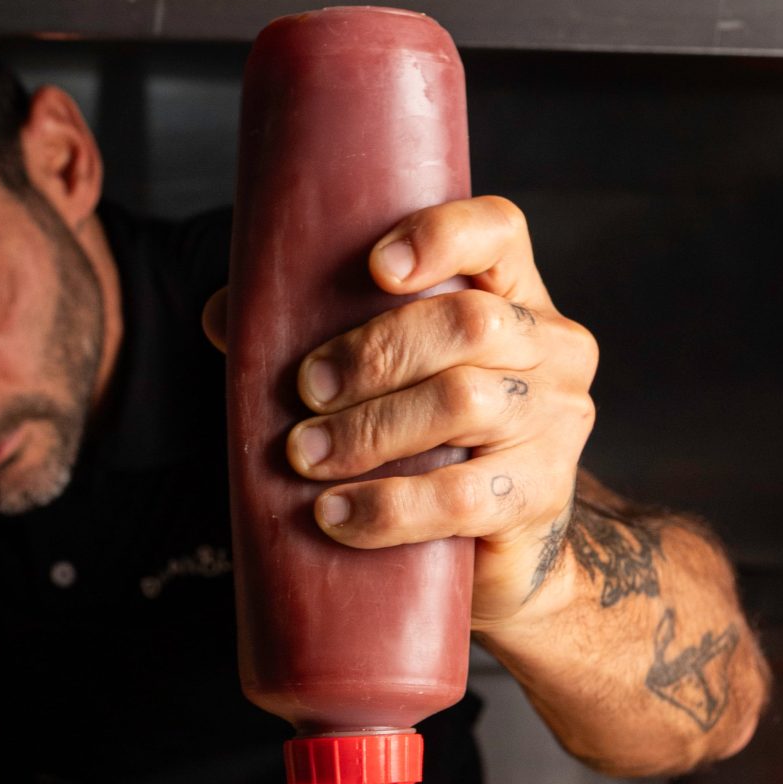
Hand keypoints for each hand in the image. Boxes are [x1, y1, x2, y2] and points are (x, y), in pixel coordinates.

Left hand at [205, 197, 598, 629]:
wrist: (501, 552)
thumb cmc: (432, 438)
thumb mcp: (391, 374)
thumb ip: (319, 331)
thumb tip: (226, 314)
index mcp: (515, 292)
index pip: (498, 231)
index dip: (441, 237)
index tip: (376, 269)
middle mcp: (553, 345)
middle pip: (468, 323)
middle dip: (373, 354)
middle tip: (306, 389)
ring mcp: (556, 419)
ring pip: (462, 403)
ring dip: (367, 429)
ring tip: (305, 455)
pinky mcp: (543, 492)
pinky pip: (462, 496)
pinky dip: (387, 506)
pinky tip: (336, 515)